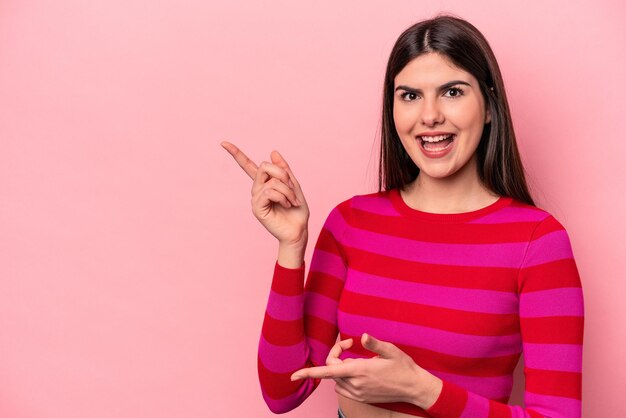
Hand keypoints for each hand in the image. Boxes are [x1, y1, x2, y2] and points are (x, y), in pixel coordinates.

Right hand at [220, 141, 308, 245]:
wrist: (298, 230)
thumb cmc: (297, 211)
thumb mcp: (294, 185)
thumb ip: (284, 170)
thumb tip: (273, 152)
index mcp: (265, 183)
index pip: (247, 166)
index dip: (236, 153)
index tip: (223, 143)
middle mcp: (257, 189)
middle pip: (265, 166)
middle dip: (283, 174)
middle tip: (293, 188)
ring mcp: (256, 198)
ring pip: (271, 181)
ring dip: (288, 190)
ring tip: (292, 201)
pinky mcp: (257, 208)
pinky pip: (269, 192)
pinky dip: (283, 196)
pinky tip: (286, 205)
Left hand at [290, 333, 442, 408]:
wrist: (415, 388)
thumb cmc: (404, 367)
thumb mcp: (391, 351)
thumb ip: (374, 344)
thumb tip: (362, 336)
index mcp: (360, 370)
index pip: (328, 370)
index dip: (309, 372)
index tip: (294, 375)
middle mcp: (356, 384)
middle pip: (331, 370)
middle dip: (334, 355)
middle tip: (349, 344)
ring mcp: (359, 393)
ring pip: (335, 380)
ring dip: (338, 368)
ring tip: (354, 357)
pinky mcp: (362, 397)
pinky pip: (343, 388)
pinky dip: (342, 378)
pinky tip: (355, 370)